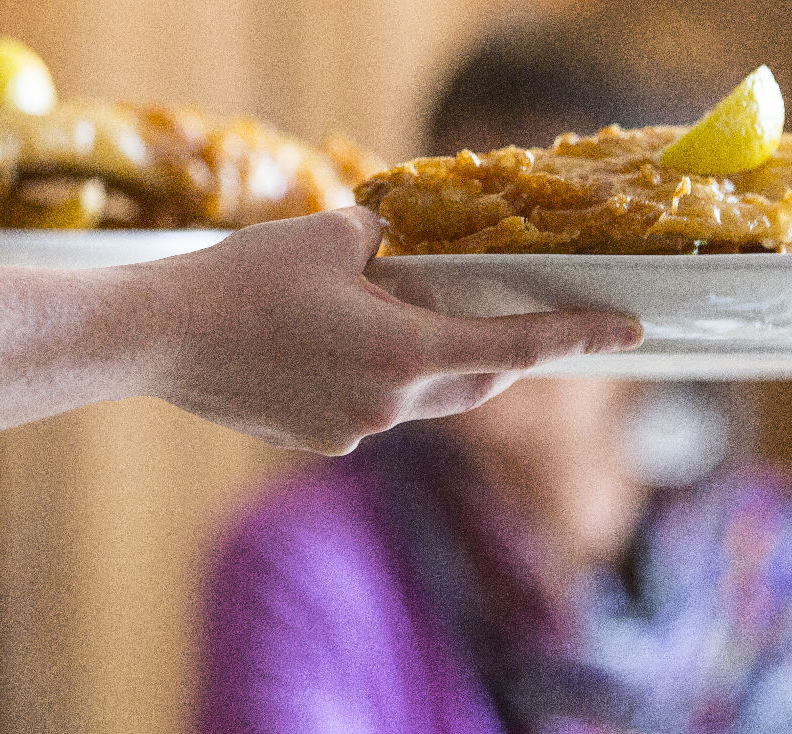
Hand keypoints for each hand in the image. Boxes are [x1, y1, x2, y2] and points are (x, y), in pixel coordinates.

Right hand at [125, 207, 643, 454]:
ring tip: (375, 313)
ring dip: (421, 359)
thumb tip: (403, 244)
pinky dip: (370, 376)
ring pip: (420, 395)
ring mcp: (356, 431)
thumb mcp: (329, 235)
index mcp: (407, 352)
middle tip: (509, 314)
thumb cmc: (243, 281)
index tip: (632, 331)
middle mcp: (392, 405)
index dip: (581, 337)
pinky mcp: (321, 440)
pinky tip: (319, 344)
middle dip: (498, 352)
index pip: (517, 349)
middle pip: (476, 382)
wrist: (158, 339)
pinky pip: (371, 407)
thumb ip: (387, 239)